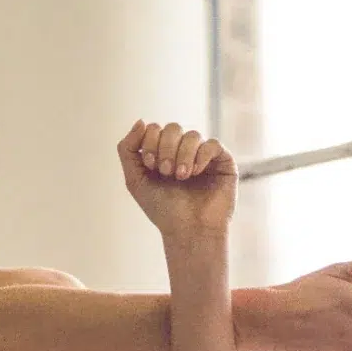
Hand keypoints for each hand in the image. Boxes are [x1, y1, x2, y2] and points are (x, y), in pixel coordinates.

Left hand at [117, 120, 235, 239]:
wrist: (188, 230)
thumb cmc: (162, 208)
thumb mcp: (134, 179)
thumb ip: (128, 149)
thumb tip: (141, 120)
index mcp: (161, 153)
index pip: (154, 128)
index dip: (149, 142)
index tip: (150, 165)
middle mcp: (182, 151)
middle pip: (172, 127)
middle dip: (165, 148)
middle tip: (165, 171)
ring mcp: (203, 155)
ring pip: (192, 135)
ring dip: (182, 155)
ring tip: (180, 176)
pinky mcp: (223, 161)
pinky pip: (212, 144)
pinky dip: (200, 156)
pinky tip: (194, 173)